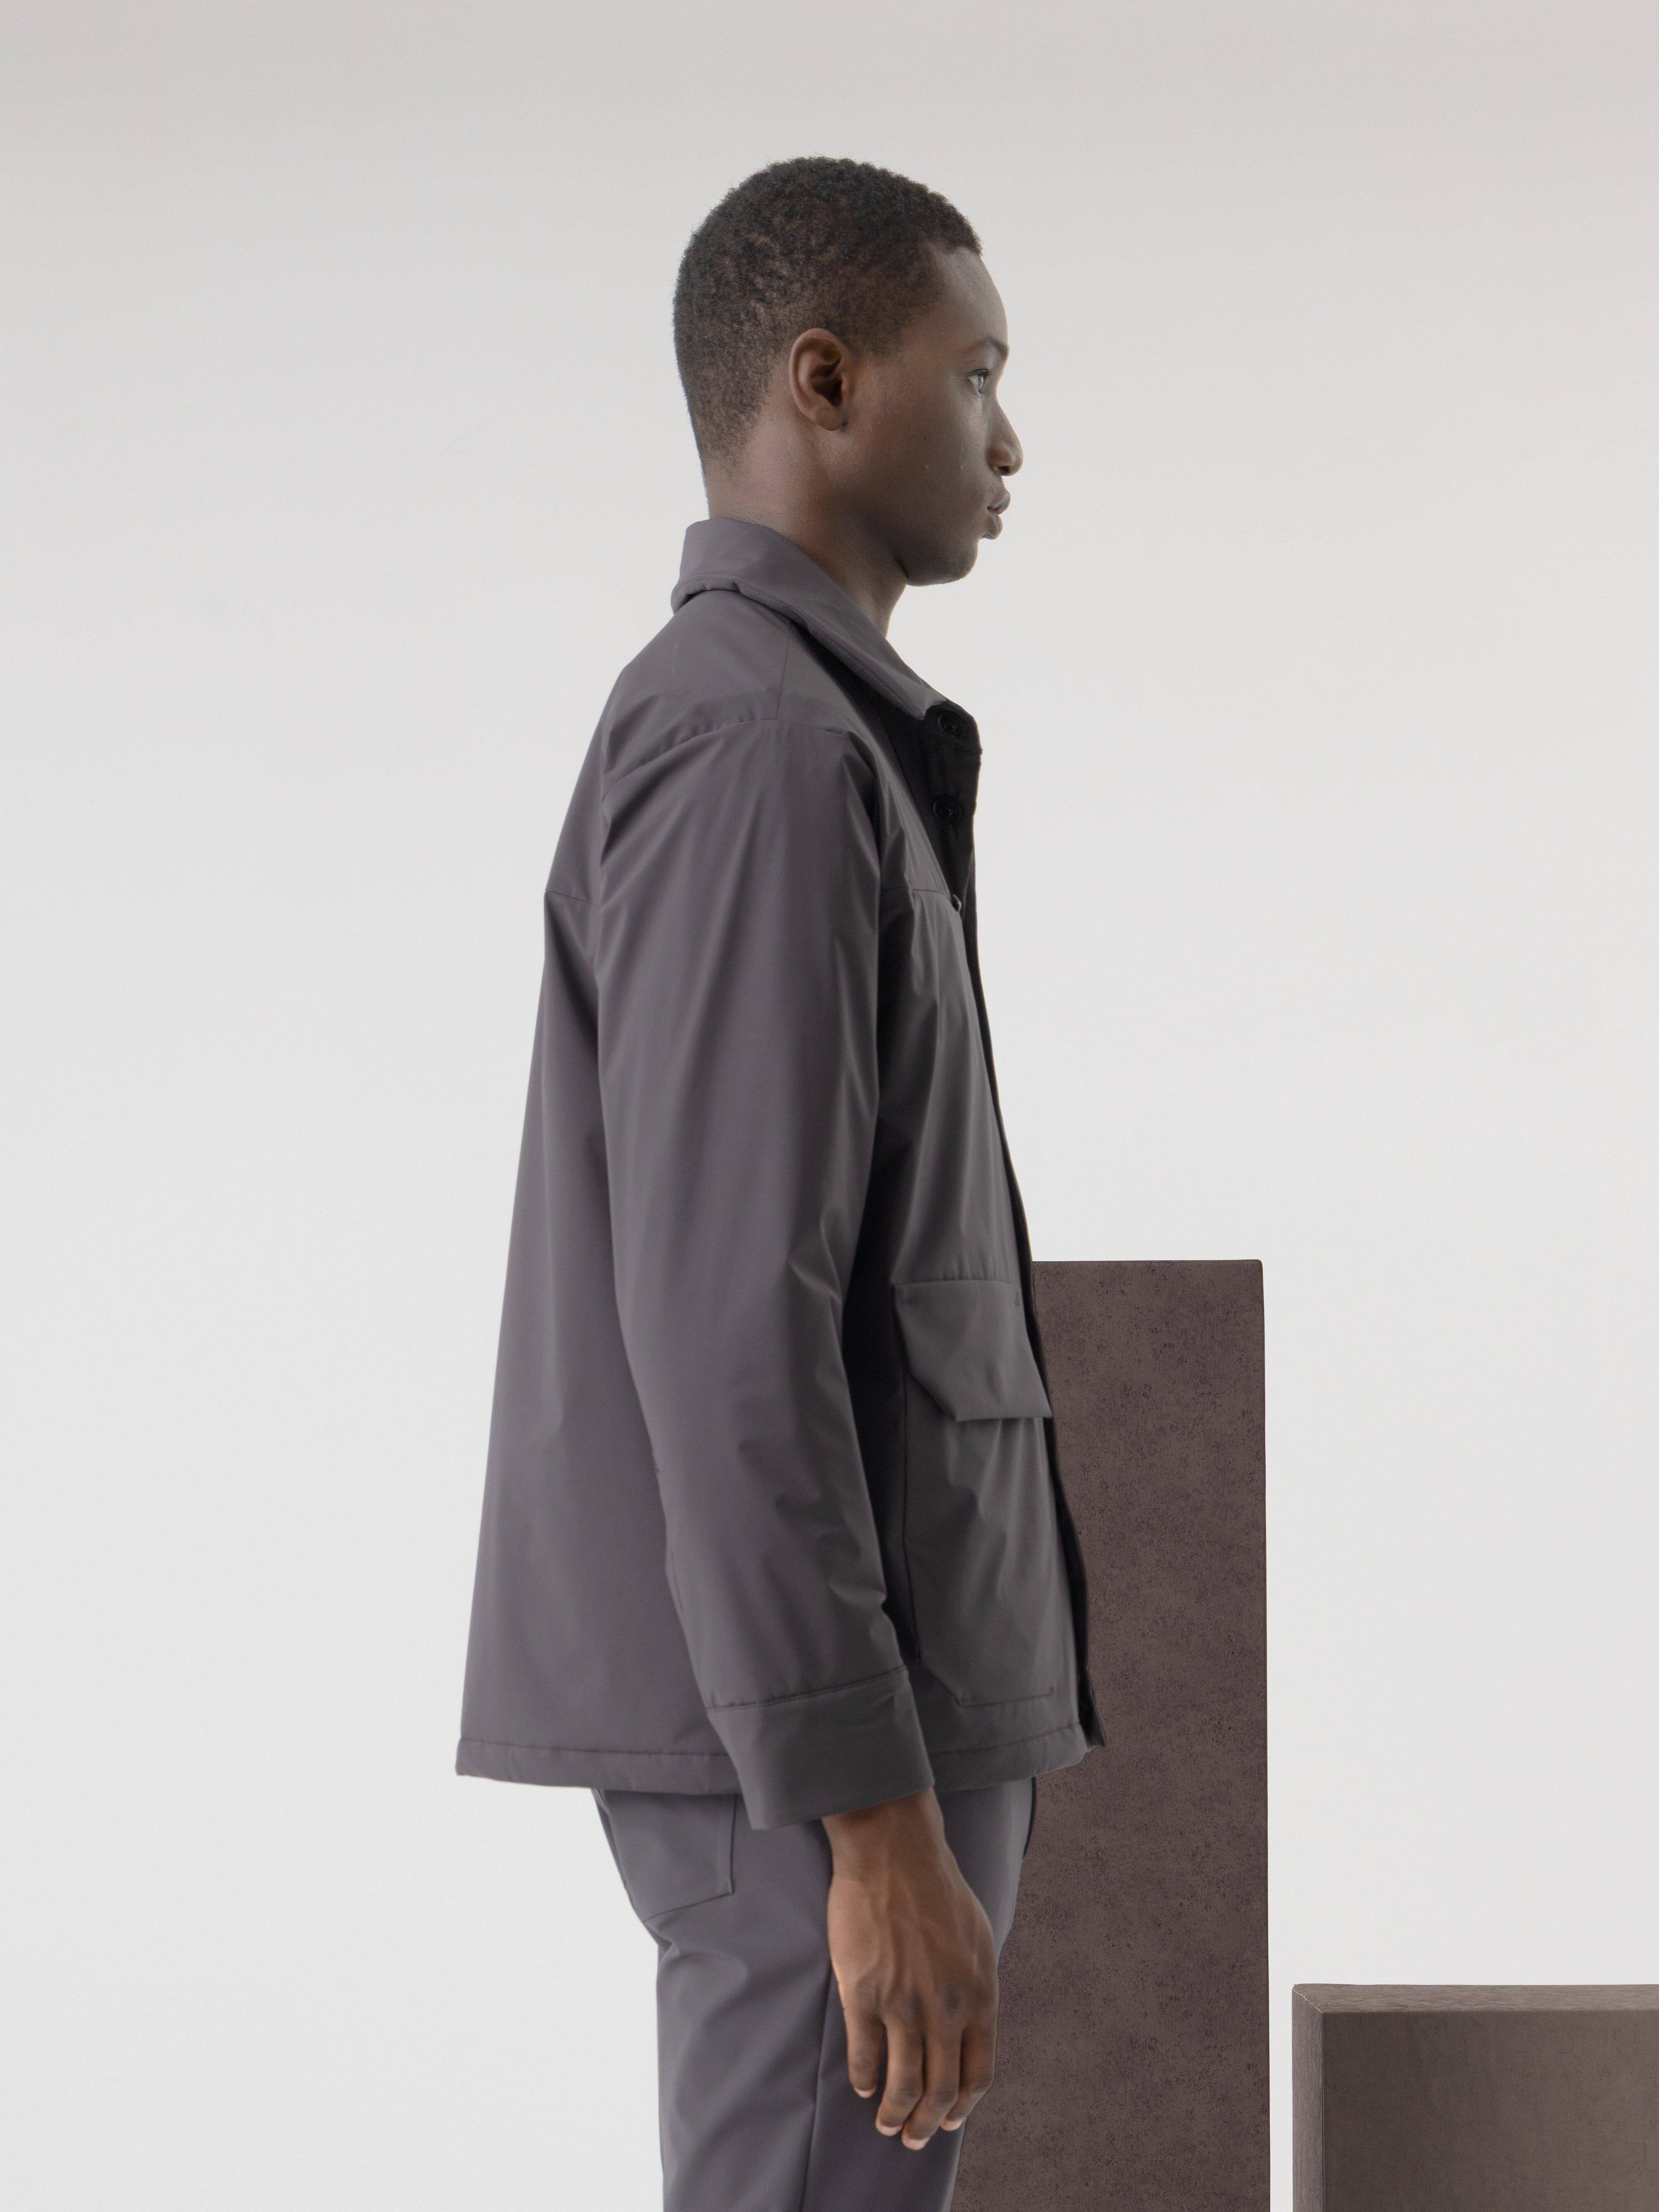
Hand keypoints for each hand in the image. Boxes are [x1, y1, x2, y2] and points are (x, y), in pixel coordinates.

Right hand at [821, 1788, 998, 2149]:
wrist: (894, 1851)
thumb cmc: (938, 1888)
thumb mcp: (979, 1939)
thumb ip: (975, 1986)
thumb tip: (970, 2024)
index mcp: (979, 1994)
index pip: (978, 2073)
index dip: (963, 2105)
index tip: (951, 2119)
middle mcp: (945, 2008)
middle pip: (940, 2089)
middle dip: (926, 2124)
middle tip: (913, 2138)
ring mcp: (903, 2003)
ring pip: (902, 2083)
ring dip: (894, 2113)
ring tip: (885, 2123)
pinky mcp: (863, 1993)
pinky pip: (864, 2054)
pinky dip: (864, 2079)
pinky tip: (862, 2085)